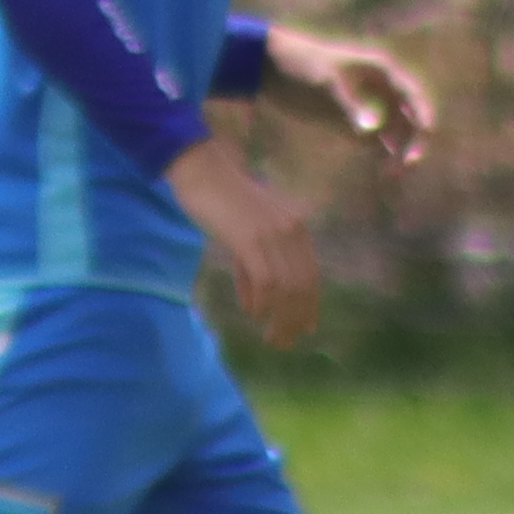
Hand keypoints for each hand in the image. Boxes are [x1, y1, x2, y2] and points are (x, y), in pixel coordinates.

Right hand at [171, 142, 322, 348]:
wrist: (203, 171)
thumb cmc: (220, 200)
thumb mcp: (247, 233)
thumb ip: (254, 268)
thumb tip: (257, 308)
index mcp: (296, 226)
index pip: (311, 274)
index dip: (309, 305)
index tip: (304, 328)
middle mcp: (292, 229)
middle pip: (302, 285)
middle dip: (295, 319)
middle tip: (283, 342)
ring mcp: (272, 233)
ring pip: (286, 287)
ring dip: (279, 318)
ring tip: (270, 337)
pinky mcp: (250, 237)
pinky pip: (265, 279)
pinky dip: (261, 302)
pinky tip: (252, 313)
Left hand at [264, 24, 434, 168]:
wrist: (268, 67)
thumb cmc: (299, 66)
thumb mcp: (324, 85)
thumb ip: (349, 108)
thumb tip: (371, 132)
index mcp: (380, 71)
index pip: (412, 97)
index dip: (423, 117)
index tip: (424, 138)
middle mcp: (379, 89)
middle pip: (409, 117)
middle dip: (413, 140)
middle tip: (406, 165)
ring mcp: (365, 105)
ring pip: (394, 132)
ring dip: (398, 151)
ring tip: (391, 174)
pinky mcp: (349, 121)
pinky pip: (374, 141)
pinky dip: (380, 154)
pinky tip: (380, 171)